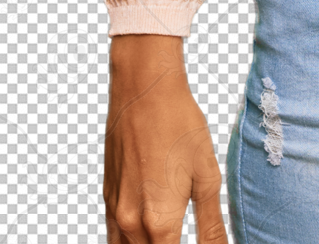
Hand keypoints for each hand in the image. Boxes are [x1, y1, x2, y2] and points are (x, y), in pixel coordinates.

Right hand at [104, 35, 227, 243]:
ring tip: (169, 236)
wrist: (143, 89)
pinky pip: (113, 238)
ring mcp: (115, 212)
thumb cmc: (179, 125)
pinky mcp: (107, 197)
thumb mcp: (206, 174)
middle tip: (182, 235)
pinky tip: (147, 234)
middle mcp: (131, 224)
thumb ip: (211, 225)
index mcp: (160, 223)